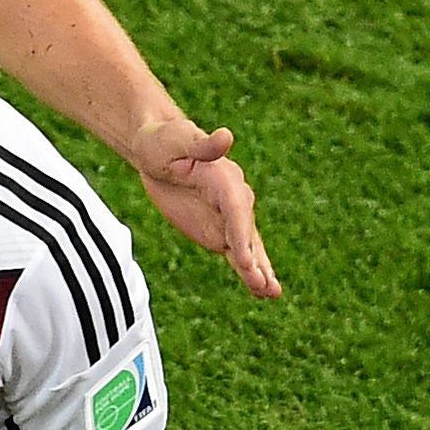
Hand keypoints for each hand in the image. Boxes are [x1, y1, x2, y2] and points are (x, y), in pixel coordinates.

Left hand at [133, 117, 277, 298]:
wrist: (158, 149)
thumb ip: (202, 144)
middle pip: (246, 233)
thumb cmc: (165, 141)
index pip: (237, 210)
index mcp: (225, 180)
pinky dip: (248, 270)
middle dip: (254, 259)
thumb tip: (225, 136)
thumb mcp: (178, 139)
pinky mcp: (219, 231)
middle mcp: (234, 200)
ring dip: (258, 270)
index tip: (243, 260)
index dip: (240, 234)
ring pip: (247, 248)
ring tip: (271, 293)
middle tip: (263, 284)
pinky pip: (236, 253)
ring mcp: (229, 218)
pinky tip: (261, 290)